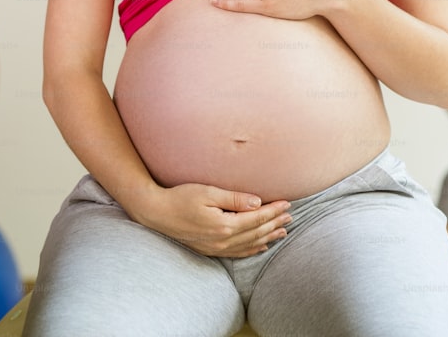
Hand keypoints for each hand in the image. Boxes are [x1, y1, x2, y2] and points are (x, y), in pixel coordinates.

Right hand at [135, 183, 292, 257]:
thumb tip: (257, 203)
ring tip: (283, 232)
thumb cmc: (180, 198)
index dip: (273, 210)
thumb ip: (234, 198)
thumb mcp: (207, 193)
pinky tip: (261, 246)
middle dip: (275, 223)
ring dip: (268, 237)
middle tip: (291, 216)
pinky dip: (252, 249)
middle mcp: (223, 240)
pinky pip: (238, 253)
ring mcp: (216, 247)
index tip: (287, 203)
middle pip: (256, 232)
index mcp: (224, 225)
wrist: (156, 213)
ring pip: (250, 244)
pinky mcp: (210, 249)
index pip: (257, 217)